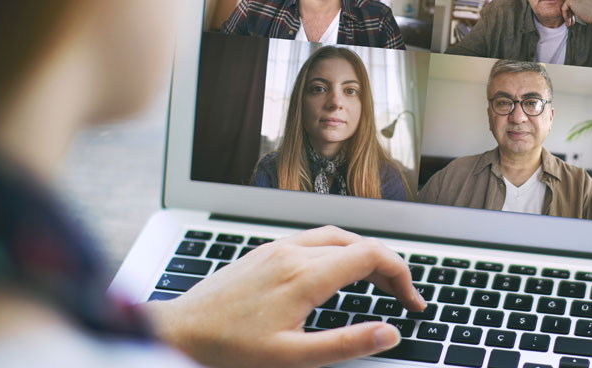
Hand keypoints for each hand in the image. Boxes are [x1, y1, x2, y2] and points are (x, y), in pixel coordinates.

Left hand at [145, 226, 425, 367]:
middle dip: (388, 268)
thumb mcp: (293, 358)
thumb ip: (346, 344)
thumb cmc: (229, 349)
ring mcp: (277, 248)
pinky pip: (312, 239)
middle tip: (402, 298)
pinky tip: (336, 274)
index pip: (371, 256)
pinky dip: (338, 251)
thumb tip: (389, 333)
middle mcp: (293, 253)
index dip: (402, 276)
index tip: (413, 303)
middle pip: (358, 243)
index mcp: (305, 276)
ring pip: (336, 237)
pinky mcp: (264, 252)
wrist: (178, 332)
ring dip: (364, 255)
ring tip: (377, 285)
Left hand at [561, 0, 591, 26]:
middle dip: (569, 13)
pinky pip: (563, 9)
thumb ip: (576, 4)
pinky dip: (565, 16)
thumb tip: (566, 7)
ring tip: (570, 24)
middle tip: (571, 21)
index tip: (573, 18)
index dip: (571, 9)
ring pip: (564, 6)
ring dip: (567, 16)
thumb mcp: (583, 5)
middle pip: (567, 2)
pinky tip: (569, 22)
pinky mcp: (570, 0)